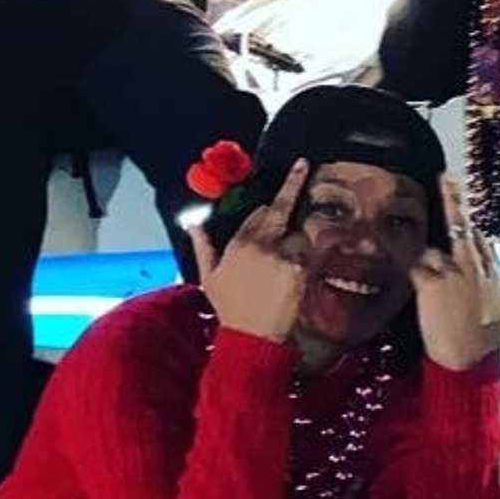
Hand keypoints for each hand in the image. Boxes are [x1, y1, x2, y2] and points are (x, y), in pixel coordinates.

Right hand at [189, 157, 309, 345]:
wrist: (253, 335)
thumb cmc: (230, 307)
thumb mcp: (209, 276)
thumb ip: (202, 246)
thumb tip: (192, 223)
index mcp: (238, 243)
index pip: (258, 213)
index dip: (268, 210)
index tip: (277, 197)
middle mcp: (260, 244)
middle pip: (279, 209)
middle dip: (292, 184)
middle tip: (302, 164)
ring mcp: (281, 255)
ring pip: (298, 235)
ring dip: (296, 244)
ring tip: (284, 269)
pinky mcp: (299, 268)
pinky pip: (307, 255)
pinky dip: (304, 261)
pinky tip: (292, 278)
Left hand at [412, 177, 499, 373]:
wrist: (465, 361)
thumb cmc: (490, 337)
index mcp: (493, 270)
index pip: (480, 234)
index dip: (470, 213)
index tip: (462, 187)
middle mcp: (474, 267)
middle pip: (462, 227)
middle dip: (454, 200)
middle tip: (445, 177)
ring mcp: (452, 274)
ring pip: (434, 251)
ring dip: (430, 262)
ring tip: (433, 284)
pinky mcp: (431, 285)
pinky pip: (417, 267)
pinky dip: (414, 272)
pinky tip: (417, 282)